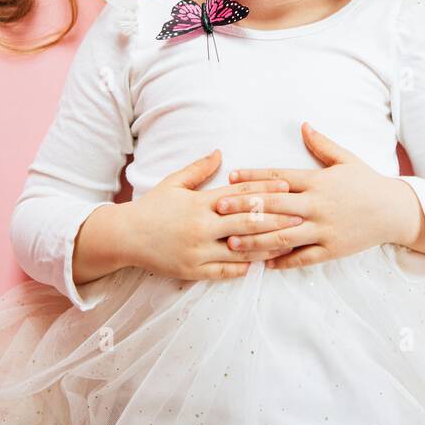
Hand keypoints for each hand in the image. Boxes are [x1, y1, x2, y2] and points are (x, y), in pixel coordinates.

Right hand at [128, 148, 305, 280]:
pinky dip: (243, 267)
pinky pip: (224, 271)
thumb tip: (219, 152)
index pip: (240, 195)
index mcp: (200, 203)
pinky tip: (259, 264)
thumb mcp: (173, 183)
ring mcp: (198, 251)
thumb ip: (198, 169)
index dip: (265, 190)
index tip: (287, 187)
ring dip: (266, 246)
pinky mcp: (193, 271)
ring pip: (241, 250)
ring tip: (288, 243)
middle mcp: (202, 227)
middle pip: (247, 222)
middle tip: (300, 217)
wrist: (125, 237)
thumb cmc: (152, 207)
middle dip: (276, 220)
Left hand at [215, 122, 424, 269]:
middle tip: (219, 208)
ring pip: (284, 235)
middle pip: (274, 206)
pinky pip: (304, 257)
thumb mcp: (346, 159)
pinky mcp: (333, 249)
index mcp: (318, 181)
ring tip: (232, 241)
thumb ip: (321, 145)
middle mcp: (318, 205)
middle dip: (244, 207)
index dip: (253, 177)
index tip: (231, 177)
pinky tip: (265, 264)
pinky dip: (283, 261)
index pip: (279, 177)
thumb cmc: (368, 183)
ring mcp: (324, 228)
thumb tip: (303, 125)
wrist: (395, 211)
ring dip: (256, 238)